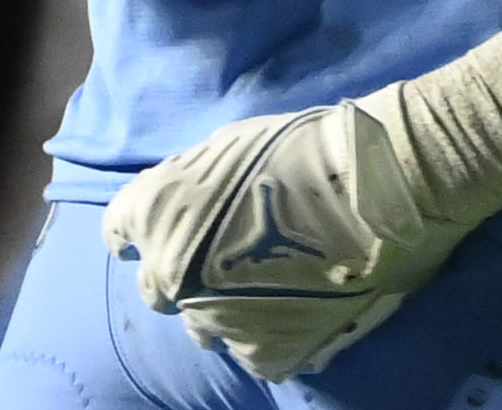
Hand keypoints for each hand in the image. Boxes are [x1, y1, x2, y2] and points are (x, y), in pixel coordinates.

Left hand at [101, 23, 501, 383]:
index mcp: (157, 211)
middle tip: (222, 260)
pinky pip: (253, 354)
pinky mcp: (265, 353)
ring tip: (266, 288)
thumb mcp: (229, 146)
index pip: (120, 230)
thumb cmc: (309, 150)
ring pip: (204, 325)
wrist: (381, 188)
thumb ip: (190, 184)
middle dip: (182, 273)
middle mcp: (172, 272)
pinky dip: (268, 335)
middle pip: (158, 286)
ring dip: (223, 308)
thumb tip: (179, 204)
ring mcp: (216, 320)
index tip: (157, 233)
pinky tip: (296, 310)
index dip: (139, 232)